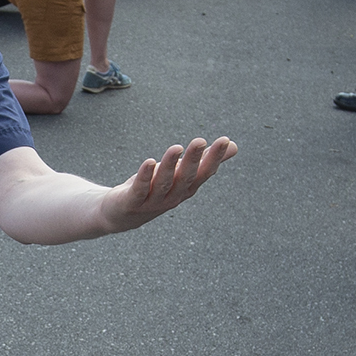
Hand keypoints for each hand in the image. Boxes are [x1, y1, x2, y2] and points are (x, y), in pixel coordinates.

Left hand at [99, 137, 238, 234]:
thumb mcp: (180, 173)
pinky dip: (145, 176)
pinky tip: (148, 162)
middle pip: (186, 178)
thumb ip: (205, 160)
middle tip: (200, 140)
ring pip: (164, 183)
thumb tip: (233, 145)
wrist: (122, 215)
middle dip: (193, 160)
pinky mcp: (132, 202)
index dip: (214, 158)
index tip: (225, 141)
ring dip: (170, 166)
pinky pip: (140, 189)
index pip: (204, 172)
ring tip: (176, 148)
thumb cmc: (156, 189)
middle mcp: (173, 196)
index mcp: (187, 188)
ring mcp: (153, 201)